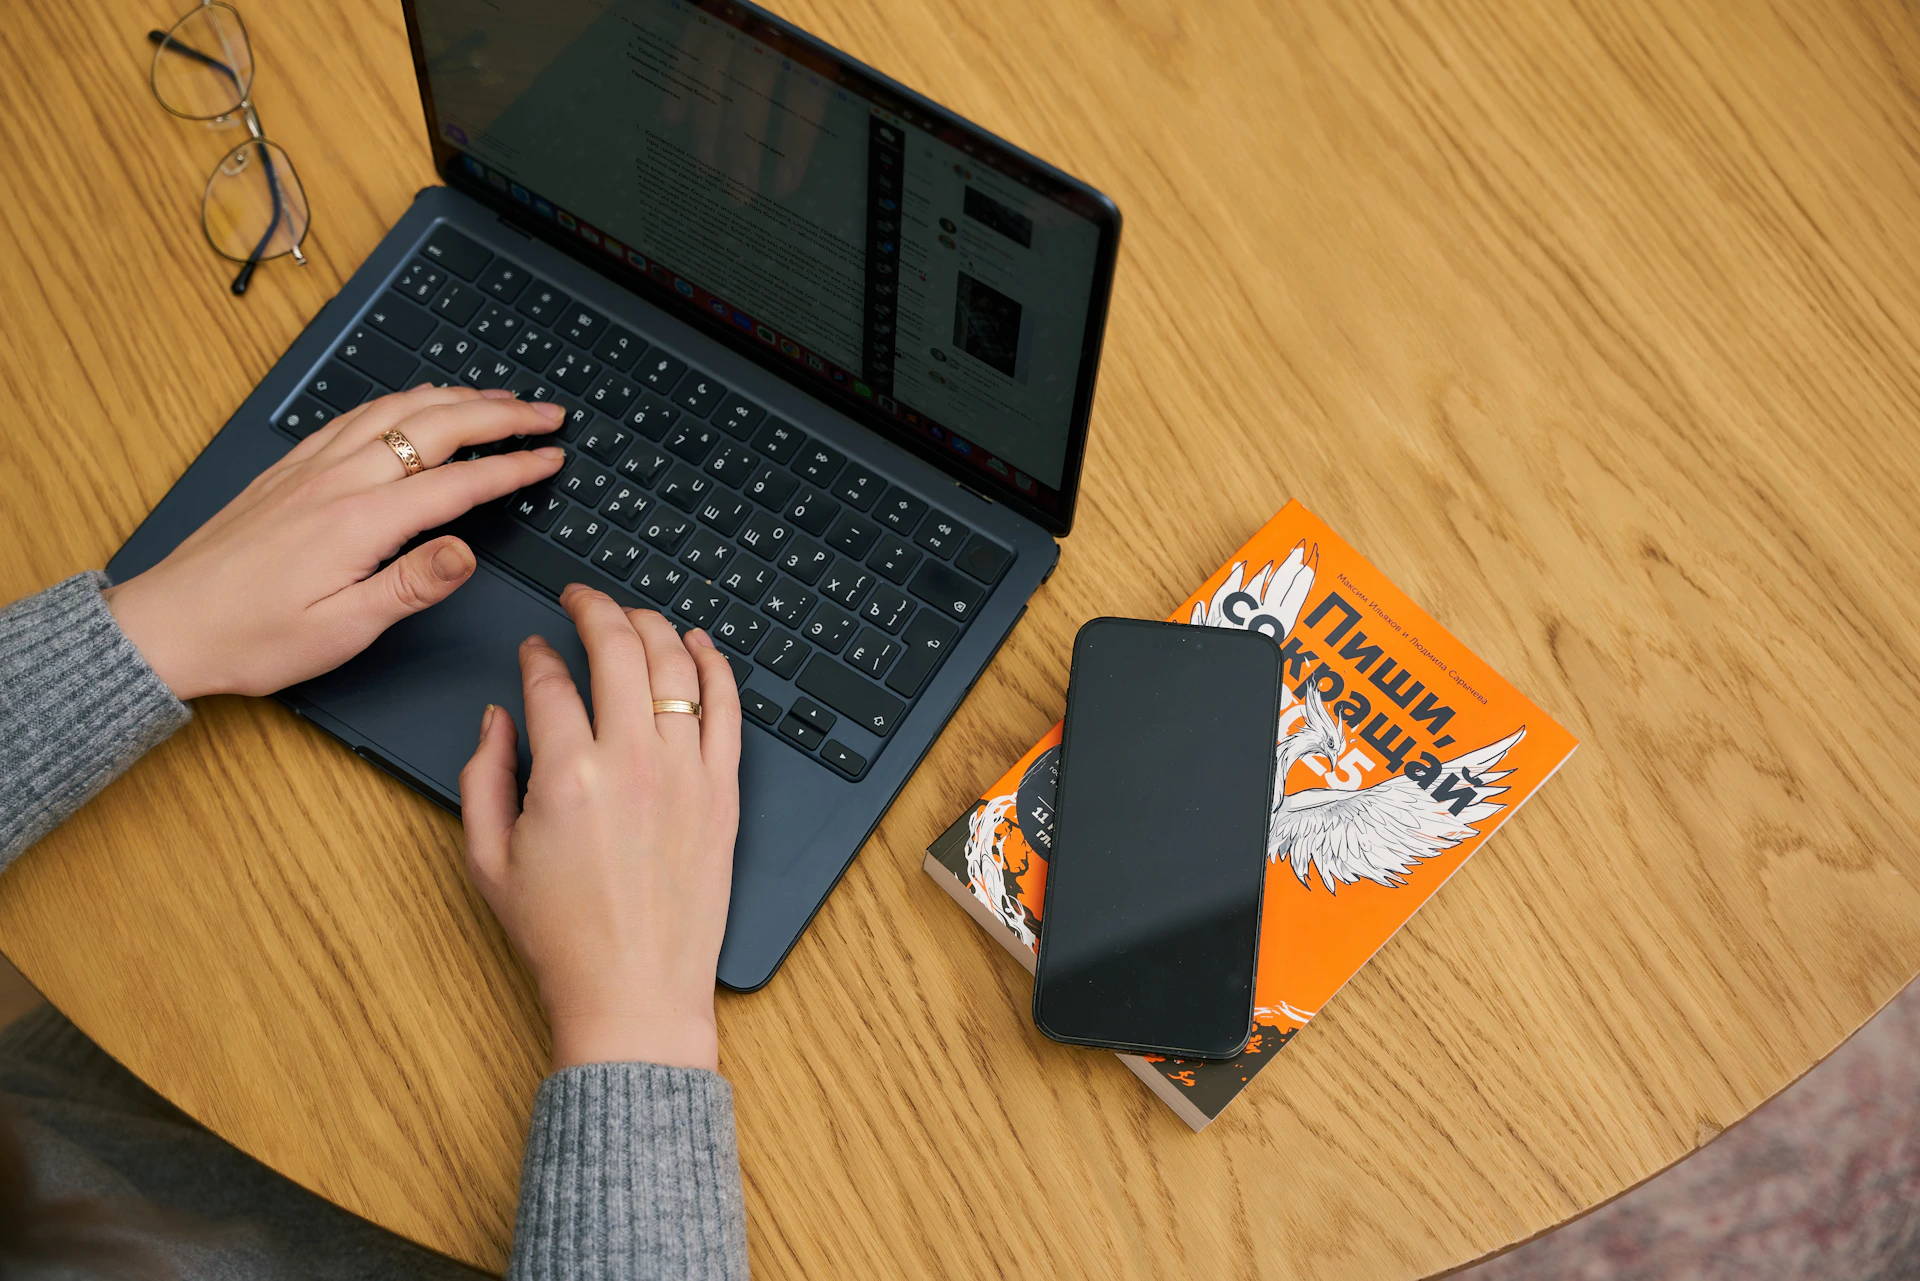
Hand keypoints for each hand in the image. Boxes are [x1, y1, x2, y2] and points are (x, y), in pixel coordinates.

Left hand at [103, 385, 564, 700]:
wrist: (166, 626)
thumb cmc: (251, 638)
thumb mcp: (342, 629)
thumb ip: (411, 585)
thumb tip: (466, 550)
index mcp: (359, 522)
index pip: (457, 482)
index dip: (513, 466)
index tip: (552, 457)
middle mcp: (337, 480)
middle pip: (434, 426)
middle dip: (499, 414)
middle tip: (546, 413)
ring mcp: (310, 467)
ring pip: (395, 409)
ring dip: (454, 397)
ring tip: (497, 398)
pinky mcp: (288, 470)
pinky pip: (355, 415)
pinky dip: (401, 400)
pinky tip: (414, 404)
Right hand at [459, 587, 741, 1072]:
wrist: (633, 992)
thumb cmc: (560, 936)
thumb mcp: (486, 859)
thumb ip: (482, 775)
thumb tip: (498, 717)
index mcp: (565, 777)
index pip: (550, 681)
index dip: (536, 655)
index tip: (533, 651)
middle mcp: (630, 763)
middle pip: (617, 649)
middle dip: (593, 609)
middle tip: (582, 599)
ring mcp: (686, 774)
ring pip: (675, 666)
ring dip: (651, 626)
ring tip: (632, 615)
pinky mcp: (724, 792)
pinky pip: (728, 707)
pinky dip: (714, 665)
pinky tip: (698, 645)